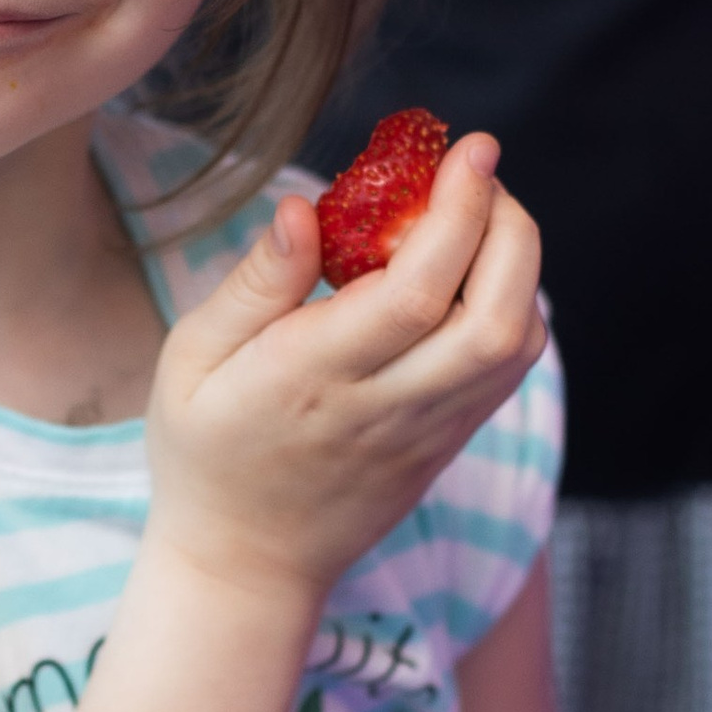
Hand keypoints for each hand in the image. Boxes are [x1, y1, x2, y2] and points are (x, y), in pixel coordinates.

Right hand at [144, 137, 545, 606]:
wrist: (245, 562)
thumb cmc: (205, 448)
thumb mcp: (192, 359)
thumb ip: (255, 284)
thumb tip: (305, 206)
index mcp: (313, 378)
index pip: (415, 292)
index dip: (458, 213)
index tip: (471, 149)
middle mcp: (386, 409)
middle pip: (493, 319)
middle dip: (509, 229)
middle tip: (480, 173)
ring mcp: (428, 433)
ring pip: (514, 346)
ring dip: (519, 266)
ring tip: (478, 215)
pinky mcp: (448, 443)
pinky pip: (507, 371)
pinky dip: (513, 305)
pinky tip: (475, 271)